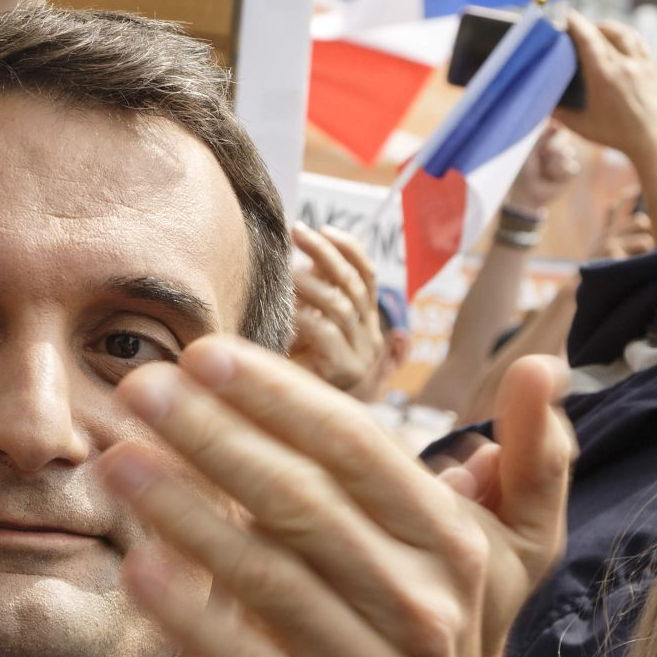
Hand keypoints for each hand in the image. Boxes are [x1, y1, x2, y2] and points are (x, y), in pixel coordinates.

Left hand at [103, 341, 574, 656]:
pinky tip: (136, 568)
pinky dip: (193, 618)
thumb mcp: (515, 554)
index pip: (356, 451)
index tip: (204, 353)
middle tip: (138, 387)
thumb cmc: (457, 639)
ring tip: (115, 457)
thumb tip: (545, 366)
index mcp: (455, 546)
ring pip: (267, 580)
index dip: (278, 398)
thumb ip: (533, 457)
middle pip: (301, 504)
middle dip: (213, 436)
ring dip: (184, 512)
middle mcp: (422, 608)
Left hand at [287, 223, 390, 401]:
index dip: (349, 248)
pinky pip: (328, 333)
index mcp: (365, 322)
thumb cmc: (296, 371)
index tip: (324, 229)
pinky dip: (305, 316)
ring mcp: (360, 355)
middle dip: (326, 252)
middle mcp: (369, 337)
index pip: (367, 276)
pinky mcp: (344, 372)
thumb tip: (305, 255)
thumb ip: (313, 296)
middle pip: (354, 284)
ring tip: (288, 273)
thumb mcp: (307, 329)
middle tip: (298, 231)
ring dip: (313, 282)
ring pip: (342, 306)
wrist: (298, 427)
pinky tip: (287, 310)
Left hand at [503, 121, 580, 215]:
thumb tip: (553, 121)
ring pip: (568, 155)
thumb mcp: (531, 152)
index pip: (554, 131)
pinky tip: (552, 179)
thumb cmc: (523, 172)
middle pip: (562, 143)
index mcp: (542, 144)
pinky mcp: (567, 174)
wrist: (527, 192)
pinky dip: (561, 173)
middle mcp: (553, 152)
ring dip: (554, 164)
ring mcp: (561, 163)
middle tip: (540, 160)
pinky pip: (573, 168)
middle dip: (551, 152)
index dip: (554, 130)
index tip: (555, 127)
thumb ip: (542, 137)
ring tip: (544, 172)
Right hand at [556, 13, 656, 168]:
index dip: (573, 22)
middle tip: (573, 26)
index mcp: (603, 76)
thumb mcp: (581, 127)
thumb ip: (559, 114)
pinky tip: (619, 41)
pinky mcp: (653, 68)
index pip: (586, 38)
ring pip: (624, 32)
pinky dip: (625, 37)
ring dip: (607, 27)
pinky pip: (638, 43)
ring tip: (597, 30)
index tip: (563, 14)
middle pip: (602, 31)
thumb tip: (543, 102)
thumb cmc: (617, 137)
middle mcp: (624, 64)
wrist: (656, 143)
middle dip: (586, 25)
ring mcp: (641, 64)